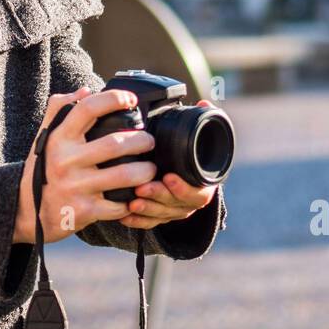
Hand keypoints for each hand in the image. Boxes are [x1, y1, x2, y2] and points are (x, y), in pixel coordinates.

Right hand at [13, 86, 161, 244]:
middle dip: (141, 140)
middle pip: (114, 143)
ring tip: (150, 169)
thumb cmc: (42, 169)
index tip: (131, 100)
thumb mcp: (45, 137)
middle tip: (149, 142)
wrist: (26, 211)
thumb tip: (85, 90)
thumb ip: (59, 109)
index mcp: (59, 138)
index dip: (113, 99)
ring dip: (145, 171)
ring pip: (124, 175)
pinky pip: (119, 205)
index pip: (88, 108)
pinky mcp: (84, 211)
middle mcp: (66, 160)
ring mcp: (75, 186)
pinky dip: (132, 201)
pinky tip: (135, 196)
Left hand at [118, 99, 219, 229]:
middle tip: (142, 188)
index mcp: (202, 184)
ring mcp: (175, 210)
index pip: (198, 193)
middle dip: (159, 197)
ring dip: (147, 210)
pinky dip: (138, 221)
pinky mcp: (160, 215)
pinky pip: (150, 223)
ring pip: (162, 216)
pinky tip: (124, 214)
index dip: (184, 188)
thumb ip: (203, 121)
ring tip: (131, 201)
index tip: (169, 177)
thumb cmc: (190, 151)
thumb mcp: (198, 136)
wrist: (187, 171)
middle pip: (176, 206)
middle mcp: (189, 200)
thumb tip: (205, 104)